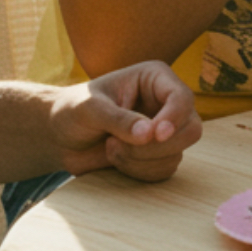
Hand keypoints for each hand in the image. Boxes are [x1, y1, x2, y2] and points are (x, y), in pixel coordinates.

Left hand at [50, 61, 202, 180]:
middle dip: (156, 146)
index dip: (174, 118)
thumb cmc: (72, 111)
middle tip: (118, 146)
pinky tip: (117, 160)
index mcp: (155, 79)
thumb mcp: (89, 109)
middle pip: (191, 129)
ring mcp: (164, 130)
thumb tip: (149, 134)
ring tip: (111, 149)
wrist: (60, 137)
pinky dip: (140, 172)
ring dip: (141, 160)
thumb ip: (118, 119)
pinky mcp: (158, 153)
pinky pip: (164, 170)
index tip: (156, 135)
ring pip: (177, 153)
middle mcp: (166, 103)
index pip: (182, 97)